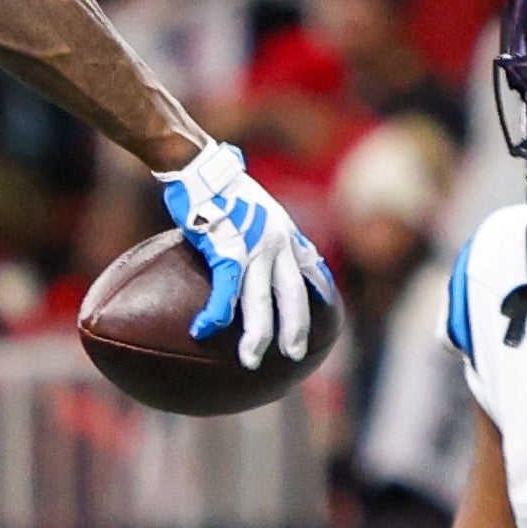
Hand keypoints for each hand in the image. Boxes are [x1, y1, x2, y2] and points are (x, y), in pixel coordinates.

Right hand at [157, 140, 336, 368]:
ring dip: (257, 335)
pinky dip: (215, 314)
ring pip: (260, 301)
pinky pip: (225, 291)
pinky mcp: (226, 251)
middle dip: (295, 329)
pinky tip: (205, 330)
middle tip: (293, 356)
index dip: (320, 288)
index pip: (310, 266)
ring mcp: (253, 249)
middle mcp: (276, 243)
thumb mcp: (249, 201)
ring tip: (250, 361)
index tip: (327, 307)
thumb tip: (245, 232)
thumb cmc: (214, 180)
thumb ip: (254, 224)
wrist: (199, 166)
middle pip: (291, 295)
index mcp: (283, 231)